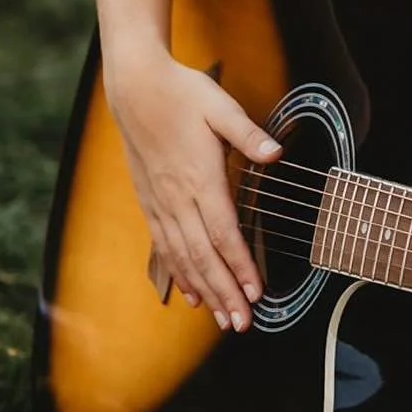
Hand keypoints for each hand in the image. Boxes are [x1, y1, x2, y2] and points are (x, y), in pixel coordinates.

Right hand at [105, 51, 280, 331]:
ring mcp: (160, 202)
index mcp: (199, 177)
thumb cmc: (183, 93)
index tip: (254, 293)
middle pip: (203, 256)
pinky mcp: (149, 202)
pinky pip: (164, 246)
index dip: (239, 266)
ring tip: (220, 318)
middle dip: (223, 292)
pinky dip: (179, 273)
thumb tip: (276, 152)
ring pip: (182, 257)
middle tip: (241, 324)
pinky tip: (190, 294)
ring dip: (204, 290)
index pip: (223, 233)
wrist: (135, 87)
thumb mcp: (221, 106)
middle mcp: (177, 197)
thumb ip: (249, 134)